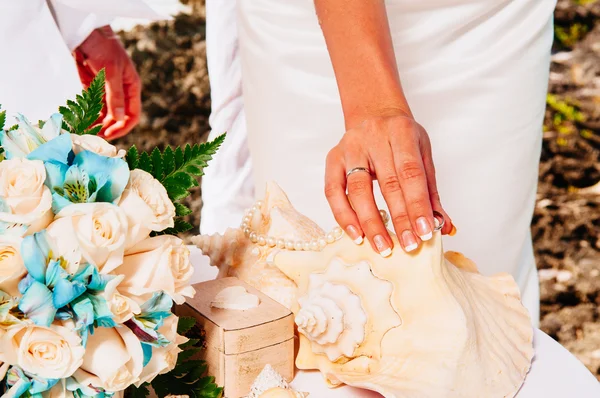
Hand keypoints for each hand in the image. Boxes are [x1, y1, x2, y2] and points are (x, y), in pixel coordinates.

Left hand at [73, 26, 140, 139]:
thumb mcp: (111, 72)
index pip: (132, 115)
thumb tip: (119, 118)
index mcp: (131, 88)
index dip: (122, 127)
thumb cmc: (104, 48)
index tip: (109, 135)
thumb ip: (115, 96)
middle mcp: (120, 92)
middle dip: (108, 128)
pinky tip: (81, 122)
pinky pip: (92, 107)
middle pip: (118, 118)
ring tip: (85, 133)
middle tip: (93, 137)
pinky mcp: (92, 88)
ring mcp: (106, 91)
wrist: (86, 32)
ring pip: (104, 114)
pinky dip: (87, 115)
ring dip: (96, 124)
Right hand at [325, 112, 453, 255]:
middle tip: (409, 245)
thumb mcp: (422, 156)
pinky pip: (333, 191)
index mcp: (402, 132)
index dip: (418, 204)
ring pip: (357, 190)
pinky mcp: (332, 158)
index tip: (425, 231)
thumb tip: (445, 227)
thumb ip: (431, 192)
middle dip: (399, 219)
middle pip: (387, 184)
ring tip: (383, 246)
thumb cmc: (401, 140)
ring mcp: (350, 147)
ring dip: (371, 222)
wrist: (374, 114)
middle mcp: (373, 137)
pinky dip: (344, 216)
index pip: (411, 173)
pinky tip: (357, 235)